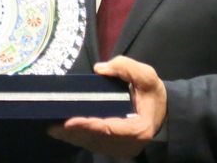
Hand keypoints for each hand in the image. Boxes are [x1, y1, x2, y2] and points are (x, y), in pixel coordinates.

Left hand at [48, 56, 166, 158]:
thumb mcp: (146, 75)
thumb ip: (125, 67)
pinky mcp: (116, 149)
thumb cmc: (153, 93)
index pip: (109, 128)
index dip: (88, 125)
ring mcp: (122, 149)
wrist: (163, 111)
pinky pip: (94, 145)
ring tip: (53, 128)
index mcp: (138, 129)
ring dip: (73, 137)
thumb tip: (99, 68)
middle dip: (75, 132)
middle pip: (97, 139)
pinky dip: (78, 139)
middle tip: (53, 125)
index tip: (69, 120)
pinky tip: (64, 132)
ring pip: (93, 144)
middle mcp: (129, 144)